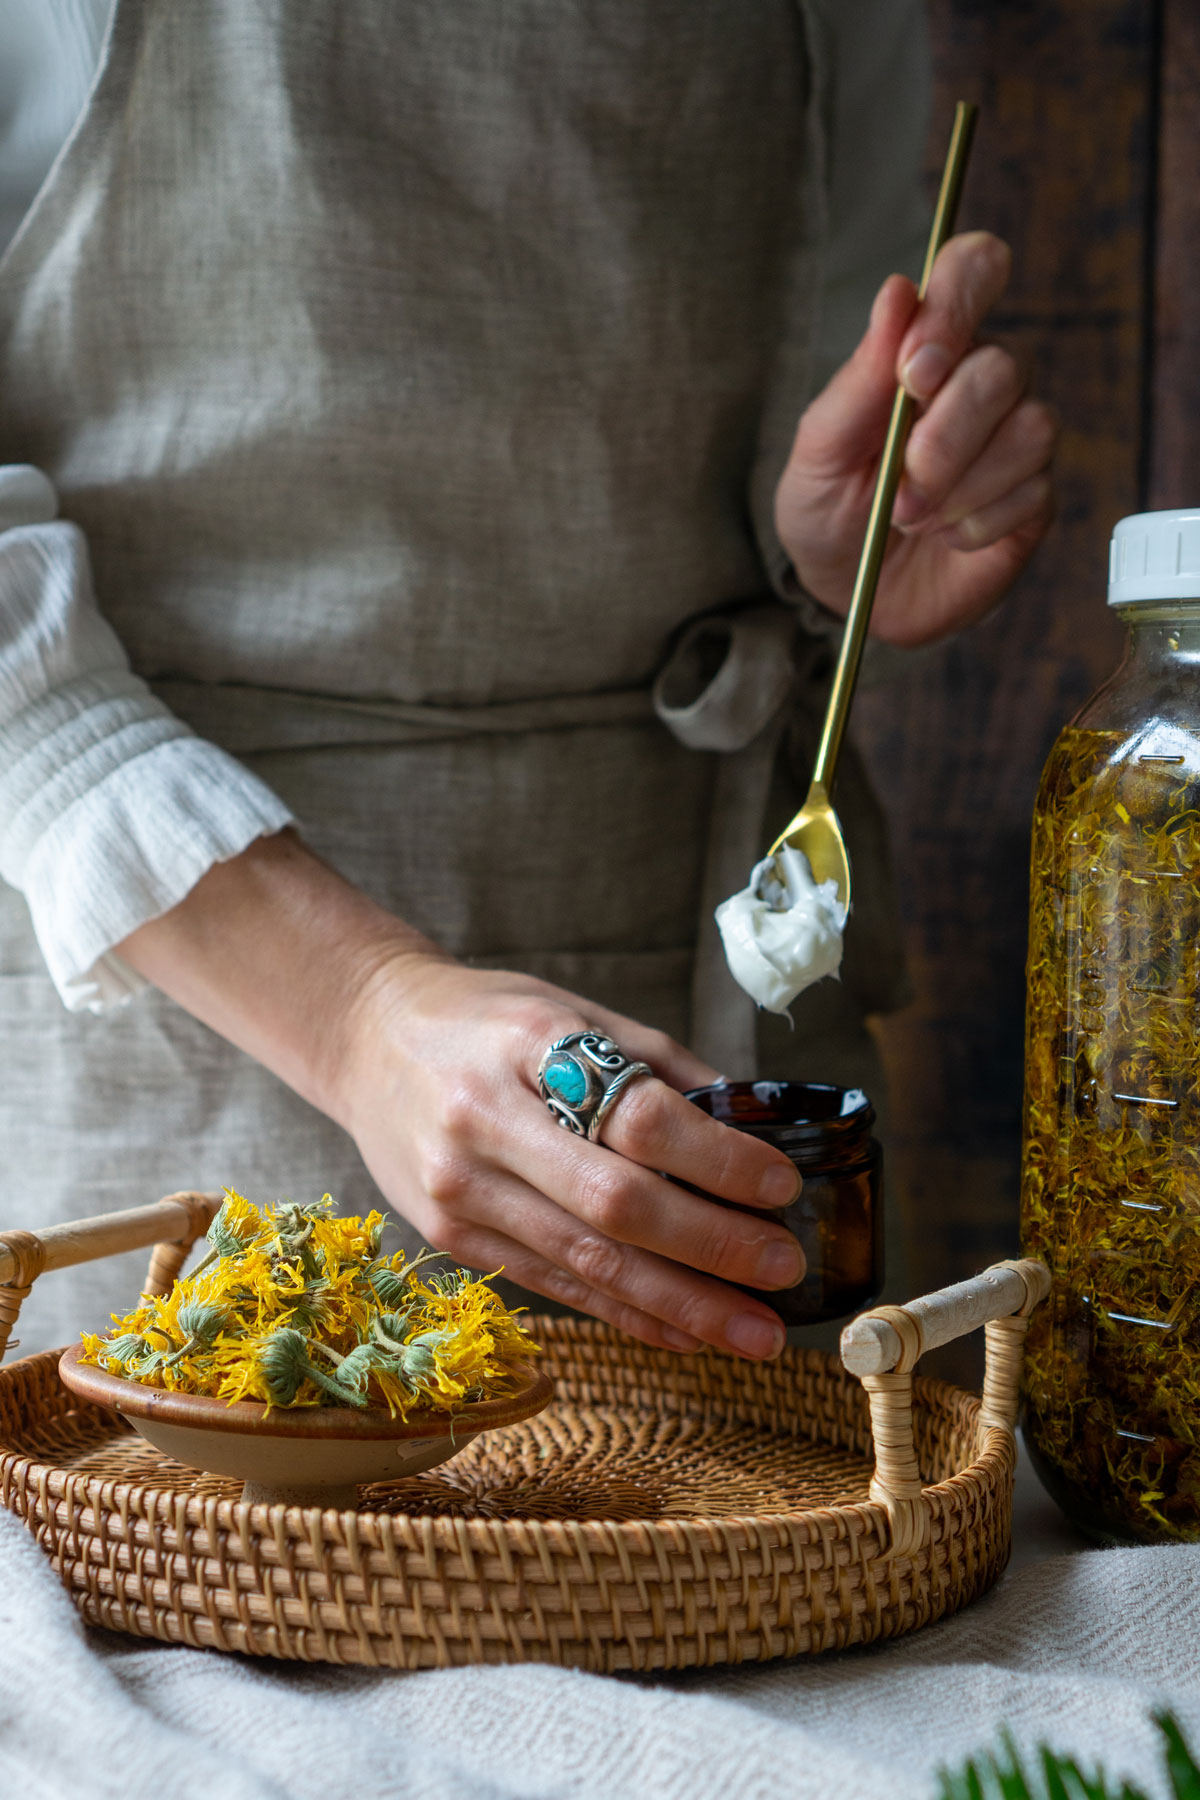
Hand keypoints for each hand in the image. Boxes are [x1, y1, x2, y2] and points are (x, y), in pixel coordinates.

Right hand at [119, 833, 802, 1359]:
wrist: (367, 1038)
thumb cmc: (487, 1020)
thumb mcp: (571, 1010)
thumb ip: (658, 1066)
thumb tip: (754, 1129)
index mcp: (526, 1047)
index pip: (634, 1116)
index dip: (716, 1159)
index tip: (782, 1185)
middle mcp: (484, 1124)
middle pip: (614, 1206)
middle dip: (712, 1248)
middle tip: (784, 1271)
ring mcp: (460, 1190)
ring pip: (587, 1264)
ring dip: (681, 1306)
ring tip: (755, 1333)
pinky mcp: (451, 1238)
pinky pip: (554, 1286)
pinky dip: (627, 1314)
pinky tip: (685, 1333)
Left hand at [774, 231, 1057, 647]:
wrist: (846, 594)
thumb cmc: (828, 511)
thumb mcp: (819, 449)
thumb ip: (862, 377)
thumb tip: (898, 292)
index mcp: (928, 349)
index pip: (974, 271)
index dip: (957, 306)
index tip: (916, 372)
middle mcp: (981, 382)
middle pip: (1003, 366)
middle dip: (944, 437)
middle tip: (899, 488)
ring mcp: (1014, 439)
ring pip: (1030, 429)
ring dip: (960, 486)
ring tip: (913, 516)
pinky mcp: (1035, 498)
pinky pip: (1033, 491)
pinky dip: (976, 523)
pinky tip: (946, 536)